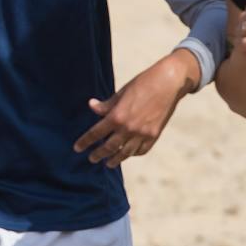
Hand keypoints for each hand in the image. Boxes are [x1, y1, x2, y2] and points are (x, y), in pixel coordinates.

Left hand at [73, 53, 197, 167]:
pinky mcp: (154, 135)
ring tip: (108, 163)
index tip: (77, 148)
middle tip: (92, 159)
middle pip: (109, 147)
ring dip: (115, 160)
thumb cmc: (142, 83)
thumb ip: (106, 105)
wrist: (168, 83)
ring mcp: (142, 134)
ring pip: (125, 153)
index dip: (84, 142)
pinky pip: (141, 150)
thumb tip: (91, 106)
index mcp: (117, 116)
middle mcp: (128, 128)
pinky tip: (128, 154)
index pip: (95, 133)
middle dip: (98, 154)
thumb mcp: (121, 92)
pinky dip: (133, 154)